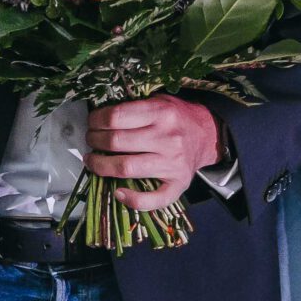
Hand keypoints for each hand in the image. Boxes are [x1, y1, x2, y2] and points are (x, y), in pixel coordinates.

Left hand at [84, 96, 219, 210]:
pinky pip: (153, 199)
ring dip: (100, 166)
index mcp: (161, 113)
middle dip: (94, 140)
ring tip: (93, 161)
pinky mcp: (178, 184)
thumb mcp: (159, 100)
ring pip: (125, 168)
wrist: (209, 136)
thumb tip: (99, 115)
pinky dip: (132, 200)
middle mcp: (167, 138)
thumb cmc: (177, 117)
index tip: (92, 123)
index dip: (96, 120)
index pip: (116, 117)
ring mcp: (173, 163)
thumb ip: (134, 106)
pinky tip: (118, 193)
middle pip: (115, 142)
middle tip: (91, 140)